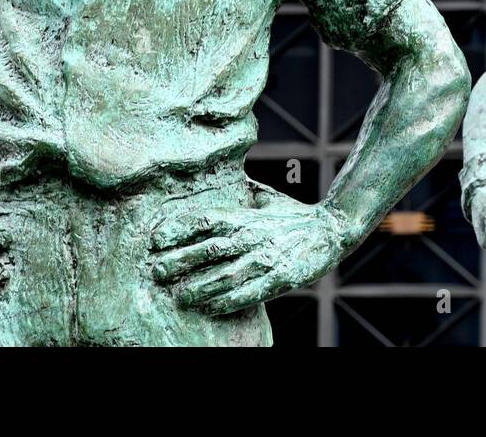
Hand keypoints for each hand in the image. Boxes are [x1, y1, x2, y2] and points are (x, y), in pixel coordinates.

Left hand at [150, 185, 349, 314]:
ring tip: (179, 295)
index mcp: (244, 215)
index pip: (204, 220)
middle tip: (157, 272)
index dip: (177, 230)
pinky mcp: (278, 279)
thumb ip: (237, 195)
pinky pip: (246, 294)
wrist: (330, 230)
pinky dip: (225, 302)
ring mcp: (264, 258)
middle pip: (208, 249)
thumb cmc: (291, 214)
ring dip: (198, 288)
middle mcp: (251, 236)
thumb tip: (210, 179)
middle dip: (179, 262)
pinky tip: (209, 308)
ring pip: (224, 276)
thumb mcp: (262, 197)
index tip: (155, 240)